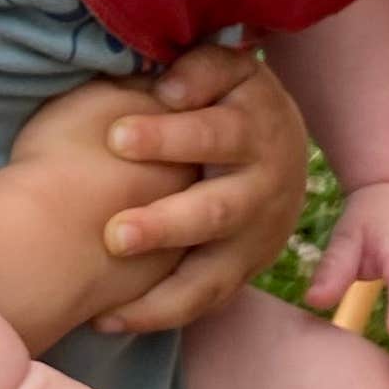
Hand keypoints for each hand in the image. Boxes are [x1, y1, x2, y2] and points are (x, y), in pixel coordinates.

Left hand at [81, 48, 309, 335]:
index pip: (214, 133)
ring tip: (106, 305)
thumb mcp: (229, 70)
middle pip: (216, 212)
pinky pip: (201, 301)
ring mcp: (254, 239)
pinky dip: (157, 314)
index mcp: (255, 131)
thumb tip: (168, 87)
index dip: (168, 136)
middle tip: (114, 235)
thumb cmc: (230, 99)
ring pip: (211, 273)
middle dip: (165, 226)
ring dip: (160, 291)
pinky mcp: (240, 271)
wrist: (282, 148)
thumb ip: (200, 68)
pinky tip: (107, 321)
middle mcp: (261, 191)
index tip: (116, 136)